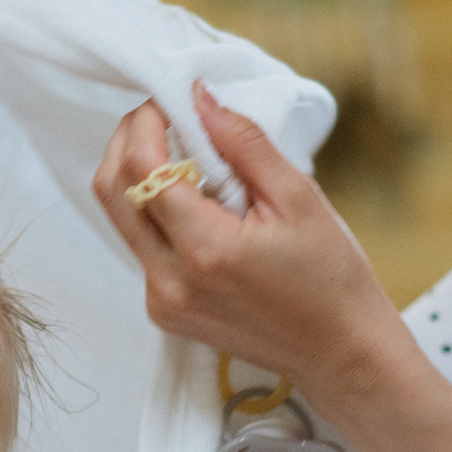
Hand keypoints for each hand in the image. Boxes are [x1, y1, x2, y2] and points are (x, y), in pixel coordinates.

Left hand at [91, 88, 410, 422]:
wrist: (340, 353)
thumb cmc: (331, 279)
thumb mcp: (298, 197)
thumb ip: (243, 143)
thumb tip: (200, 98)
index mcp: (205, 250)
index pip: (141, 169)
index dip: (145, 122)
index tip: (169, 100)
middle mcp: (170, 281)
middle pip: (111, 192)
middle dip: (127, 142)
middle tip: (162, 117)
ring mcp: (161, 301)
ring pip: (122, 219)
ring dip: (141, 176)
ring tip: (188, 157)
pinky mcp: (163, 310)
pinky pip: (143, 247)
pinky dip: (159, 213)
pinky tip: (201, 206)